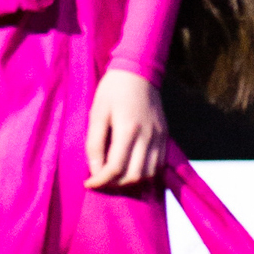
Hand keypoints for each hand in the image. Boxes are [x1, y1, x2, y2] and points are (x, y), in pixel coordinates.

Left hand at [84, 70, 167, 190]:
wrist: (139, 70)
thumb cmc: (112, 90)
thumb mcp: (97, 113)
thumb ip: (95, 143)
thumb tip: (95, 170)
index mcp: (128, 129)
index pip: (115, 168)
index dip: (100, 181)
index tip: (88, 183)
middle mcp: (147, 136)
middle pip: (134, 175)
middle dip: (114, 183)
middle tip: (100, 178)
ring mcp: (159, 136)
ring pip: (149, 173)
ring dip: (130, 180)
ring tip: (115, 174)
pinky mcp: (165, 135)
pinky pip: (158, 164)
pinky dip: (144, 172)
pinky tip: (130, 166)